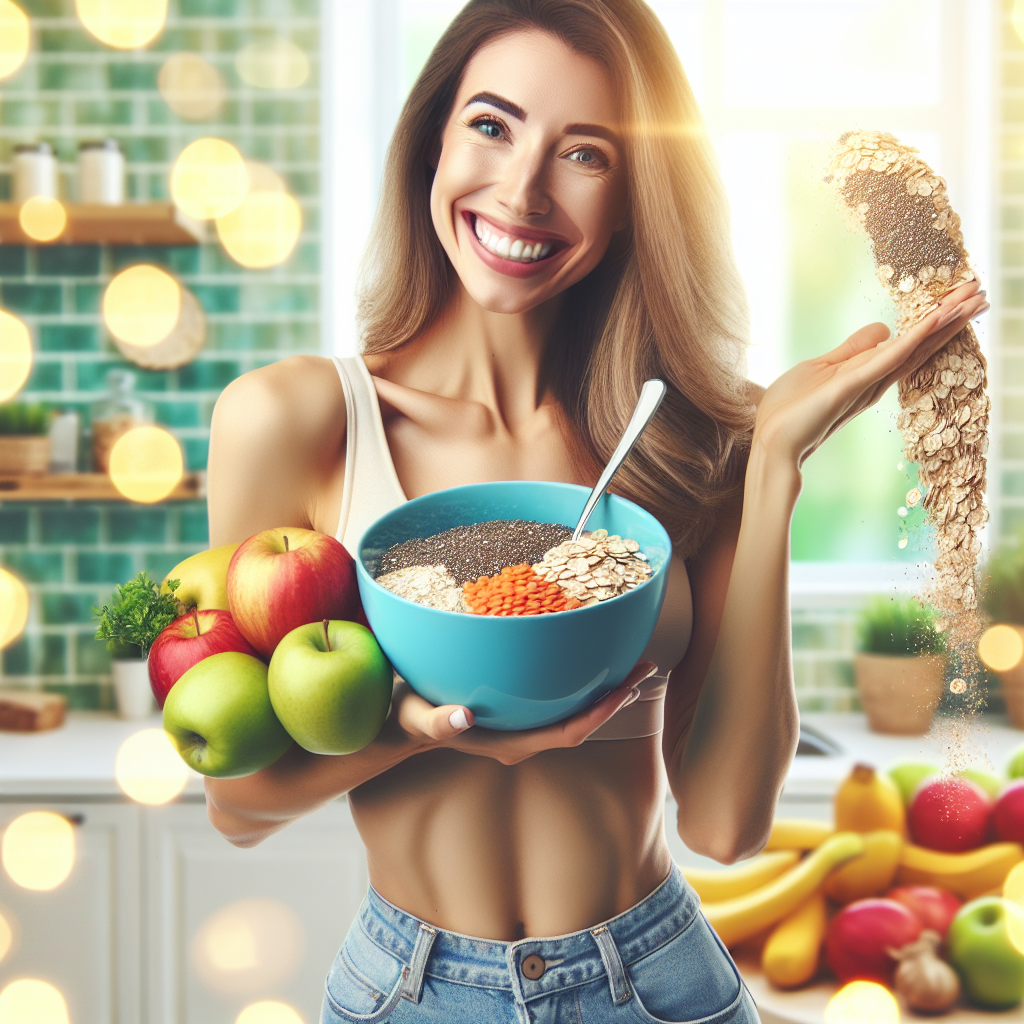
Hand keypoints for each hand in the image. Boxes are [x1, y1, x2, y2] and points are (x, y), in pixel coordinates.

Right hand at [392, 660, 658, 764]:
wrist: (401, 725)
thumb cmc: (409, 718)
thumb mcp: (416, 717)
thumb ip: (437, 721)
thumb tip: (462, 716)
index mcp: (509, 743)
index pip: (568, 733)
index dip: (600, 713)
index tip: (625, 688)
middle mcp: (524, 738)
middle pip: (583, 722)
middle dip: (616, 697)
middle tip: (643, 663)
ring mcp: (524, 726)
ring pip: (577, 712)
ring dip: (607, 690)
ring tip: (632, 661)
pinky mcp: (521, 711)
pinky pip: (562, 699)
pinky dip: (584, 681)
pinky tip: (593, 657)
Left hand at [754, 281, 988, 467]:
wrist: (770, 442)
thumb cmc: (790, 410)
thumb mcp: (821, 368)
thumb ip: (852, 350)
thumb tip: (883, 328)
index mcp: (867, 374)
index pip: (908, 343)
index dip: (934, 321)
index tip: (960, 296)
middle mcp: (875, 380)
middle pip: (921, 344)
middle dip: (951, 317)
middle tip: (983, 291)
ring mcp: (866, 383)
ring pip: (913, 348)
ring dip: (944, 322)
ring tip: (975, 298)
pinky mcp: (851, 385)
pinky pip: (888, 358)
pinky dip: (912, 339)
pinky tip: (934, 321)